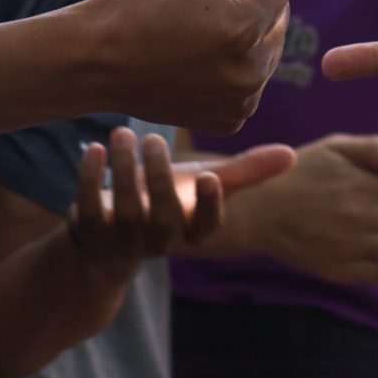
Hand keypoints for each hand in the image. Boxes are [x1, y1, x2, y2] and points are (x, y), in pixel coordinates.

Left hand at [67, 126, 293, 269]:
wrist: (107, 237)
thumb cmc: (164, 200)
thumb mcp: (201, 185)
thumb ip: (244, 171)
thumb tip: (292, 155)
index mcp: (189, 231)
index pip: (205, 228)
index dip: (210, 206)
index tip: (211, 176)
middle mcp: (157, 242)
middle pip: (162, 219)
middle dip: (159, 179)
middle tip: (154, 138)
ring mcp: (121, 242)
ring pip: (123, 214)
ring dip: (122, 172)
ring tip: (123, 134)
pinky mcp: (88, 234)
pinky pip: (86, 211)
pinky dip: (87, 180)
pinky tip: (92, 148)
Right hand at [88, 0, 293, 132]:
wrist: (99, 60)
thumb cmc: (141, 0)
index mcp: (245, 24)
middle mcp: (251, 68)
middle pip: (280, 15)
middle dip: (249, 4)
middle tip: (200, 10)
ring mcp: (242, 99)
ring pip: (268, 48)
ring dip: (244, 37)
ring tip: (195, 36)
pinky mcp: (231, 118)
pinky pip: (251, 80)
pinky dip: (231, 68)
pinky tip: (195, 63)